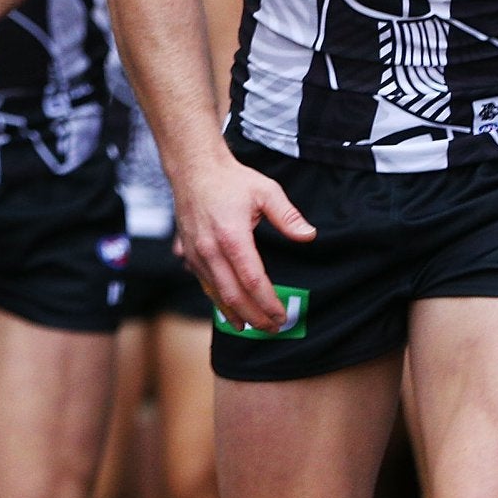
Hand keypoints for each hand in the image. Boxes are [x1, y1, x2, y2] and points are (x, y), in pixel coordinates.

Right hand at [172, 154, 314, 334]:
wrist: (193, 168)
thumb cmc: (230, 179)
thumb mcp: (266, 191)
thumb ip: (288, 216)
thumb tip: (309, 236)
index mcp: (231, 235)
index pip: (252, 280)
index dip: (268, 303)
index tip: (282, 316)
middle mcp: (210, 248)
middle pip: (233, 294)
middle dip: (254, 316)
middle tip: (272, 328)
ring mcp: (196, 252)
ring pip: (215, 293)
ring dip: (234, 314)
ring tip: (252, 327)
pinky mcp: (188, 252)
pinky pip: (203, 283)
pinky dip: (217, 300)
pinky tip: (229, 310)